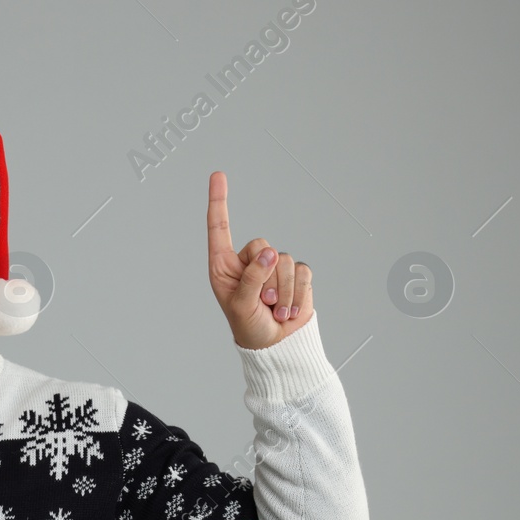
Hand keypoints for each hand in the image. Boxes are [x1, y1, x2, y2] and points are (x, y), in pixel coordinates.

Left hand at [206, 171, 313, 349]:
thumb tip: (269, 253)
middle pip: (261, 245)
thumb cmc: (249, 326)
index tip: (218, 174)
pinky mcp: (296, 275)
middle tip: (262, 302)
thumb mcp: (242, 305)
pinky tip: (289, 311)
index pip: (220, 228)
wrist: (276, 344)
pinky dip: (297, 294)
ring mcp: (272, 267)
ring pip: (283, 261)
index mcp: (224, 265)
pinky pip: (302, 272)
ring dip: (281, 292)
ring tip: (274, 310)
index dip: (219, 201)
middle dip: (264, 277)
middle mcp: (248, 261)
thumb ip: (253, 278)